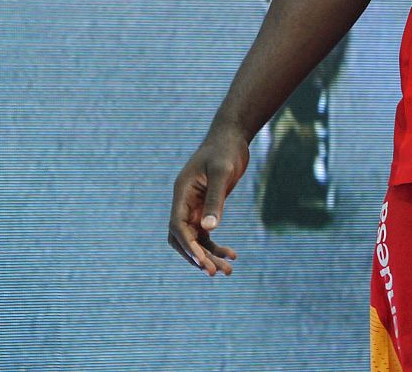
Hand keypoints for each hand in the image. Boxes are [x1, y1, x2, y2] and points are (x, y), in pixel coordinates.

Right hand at [167, 125, 249, 276]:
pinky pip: (207, 234)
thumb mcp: (222, 172)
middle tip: (215, 272)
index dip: (188, 246)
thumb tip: (209, 229)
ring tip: (228, 271)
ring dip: (209, 256)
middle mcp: (184, 203)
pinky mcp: (207, 209)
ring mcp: (194, 207)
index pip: (178, 227)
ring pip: (196, 240)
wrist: (232, 138)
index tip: (202, 262)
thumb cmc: (225, 151)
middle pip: (183, 239)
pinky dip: (216, 246)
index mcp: (181, 194)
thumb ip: (214, 199)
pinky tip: (232, 255)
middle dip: (197, 257)